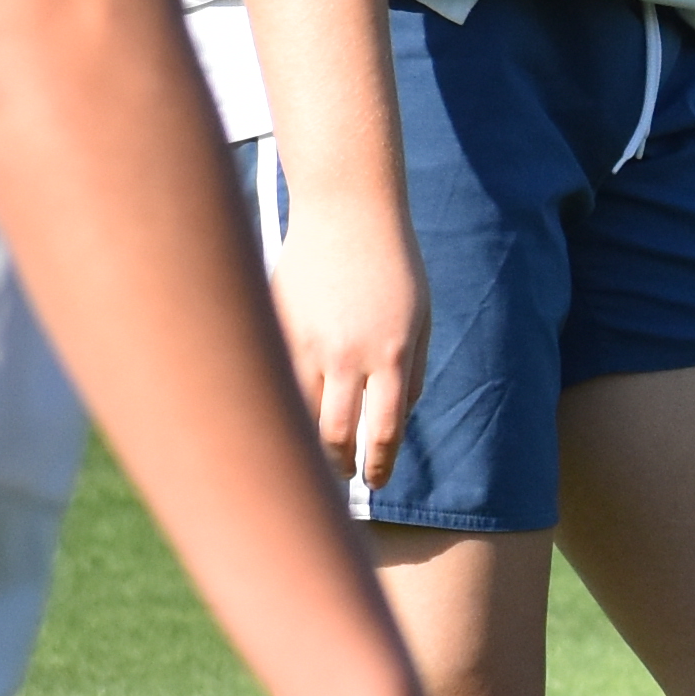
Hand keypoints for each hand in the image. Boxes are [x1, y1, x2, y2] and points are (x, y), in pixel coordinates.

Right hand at [265, 180, 422, 492]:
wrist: (347, 212)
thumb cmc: (393, 267)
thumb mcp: (420, 319)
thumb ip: (411, 372)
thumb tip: (394, 421)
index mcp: (390, 355)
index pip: (382, 432)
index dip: (377, 466)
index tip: (375, 483)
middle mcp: (346, 354)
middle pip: (333, 434)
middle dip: (336, 465)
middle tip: (341, 477)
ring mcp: (305, 341)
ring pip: (295, 411)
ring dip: (302, 439)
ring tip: (310, 452)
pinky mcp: (276, 325)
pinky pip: (274, 376)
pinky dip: (279, 398)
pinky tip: (281, 409)